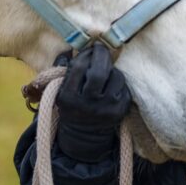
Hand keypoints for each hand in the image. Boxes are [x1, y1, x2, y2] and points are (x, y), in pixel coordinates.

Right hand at [54, 43, 131, 161]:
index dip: (86, 54)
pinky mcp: (120, 112)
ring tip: (107, 70)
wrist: (83, 136)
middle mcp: (87, 105)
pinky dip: (119, 82)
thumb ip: (63, 69)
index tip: (89, 49)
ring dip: (112, 69)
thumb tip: (68, 48)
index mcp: (68, 98)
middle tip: (101, 48)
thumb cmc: (71, 106)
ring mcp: (105, 110)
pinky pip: (125, 88)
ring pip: (116, 77)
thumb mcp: (60, 92)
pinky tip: (112, 84)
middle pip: (99, 72)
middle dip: (102, 55)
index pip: (79, 68)